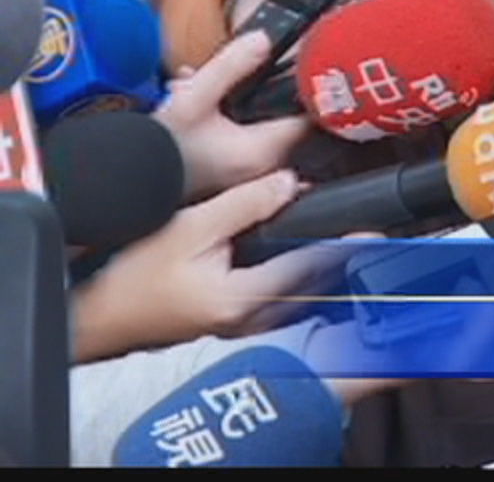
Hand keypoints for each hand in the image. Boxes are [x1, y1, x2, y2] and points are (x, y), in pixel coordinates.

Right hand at [71, 170, 344, 360]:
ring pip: (300, 296)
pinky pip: (281, 301)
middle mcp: (251, 320)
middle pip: (314, 287)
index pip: (311, 269)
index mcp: (244, 299)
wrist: (98, 315)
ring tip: (346, 241)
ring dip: (322, 269)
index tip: (377, 233)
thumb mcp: (189, 228)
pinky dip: (299, 278)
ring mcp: (244, 326)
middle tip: (370, 233)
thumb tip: (289, 184)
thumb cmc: (133, 275)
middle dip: (341, 259)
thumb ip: (243, 205)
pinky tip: (304, 257)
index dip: (346, 248)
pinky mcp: (235, 323)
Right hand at [157, 31, 307, 199]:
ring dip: (232, 104)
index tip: (301, 70)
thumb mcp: (194, 98)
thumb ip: (232, 66)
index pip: (310, 118)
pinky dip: (220, 121)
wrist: (126, 182)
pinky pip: (237, 140)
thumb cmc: (159, 150)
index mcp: (264, 150)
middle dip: (255, 92)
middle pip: (279, 118)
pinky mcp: (228, 176)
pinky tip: (189, 103)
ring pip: (254, 126)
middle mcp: (263, 168)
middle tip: (228, 75)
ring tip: (194, 87)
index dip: (308, 91)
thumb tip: (263, 40)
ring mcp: (247, 176)